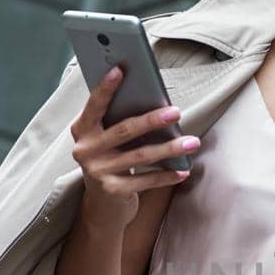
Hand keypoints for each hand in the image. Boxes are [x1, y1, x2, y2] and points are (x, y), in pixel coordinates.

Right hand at [70, 61, 199, 224]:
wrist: (102, 205)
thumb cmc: (111, 160)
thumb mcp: (107, 140)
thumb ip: (118, 121)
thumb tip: (153, 101)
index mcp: (81, 130)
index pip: (94, 105)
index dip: (106, 88)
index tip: (120, 69)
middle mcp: (85, 150)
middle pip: (123, 130)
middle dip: (152, 120)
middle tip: (176, 111)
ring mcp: (98, 171)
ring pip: (140, 155)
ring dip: (170, 148)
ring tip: (192, 142)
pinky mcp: (112, 191)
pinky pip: (146, 180)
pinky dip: (167, 175)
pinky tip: (184, 170)